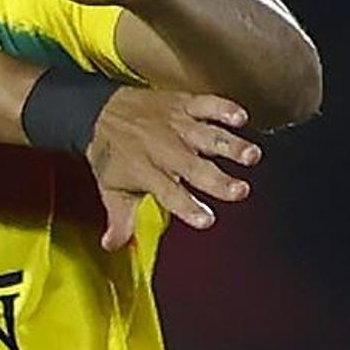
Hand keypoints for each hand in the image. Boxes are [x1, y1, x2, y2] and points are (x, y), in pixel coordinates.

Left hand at [81, 92, 253, 248]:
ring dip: (230, 145)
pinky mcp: (183, 104)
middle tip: (240, 191)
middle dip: (218, 180)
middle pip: (195, 167)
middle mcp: (164, 149)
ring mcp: (176, 125)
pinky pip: (206, 104)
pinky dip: (224, 108)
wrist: (98, 111)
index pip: (169, 194)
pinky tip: (241, 117)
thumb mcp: (110, 189)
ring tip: (252, 156)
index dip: (187, 207)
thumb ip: (119, 219)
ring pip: (207, 135)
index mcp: (146, 172)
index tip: (206, 220)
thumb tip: (112, 245)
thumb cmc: (110, 153)